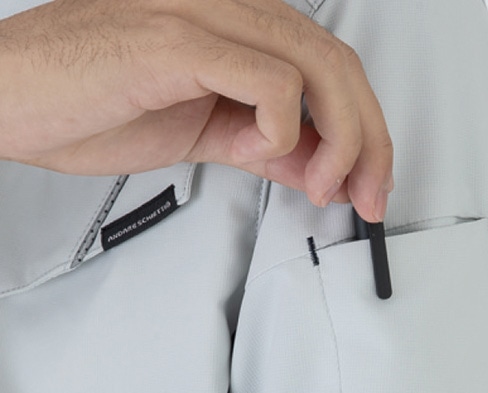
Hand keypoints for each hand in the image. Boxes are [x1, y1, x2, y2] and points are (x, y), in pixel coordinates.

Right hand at [0, 0, 393, 220]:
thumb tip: (312, 164)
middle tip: (367, 196)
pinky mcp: (178, 41)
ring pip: (318, 66)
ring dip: (339, 140)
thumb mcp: (204, 135)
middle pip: (339, 66)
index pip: (333, 70)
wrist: (11, 98)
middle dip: (370, 143)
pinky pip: (268, 81)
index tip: (369, 185)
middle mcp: (230, 13)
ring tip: (319, 184)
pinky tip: (254, 150)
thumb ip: (263, 144)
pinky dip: (281, 128)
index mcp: (238, 32)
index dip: (367, 133)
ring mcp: (205, 18)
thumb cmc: (91, 104)